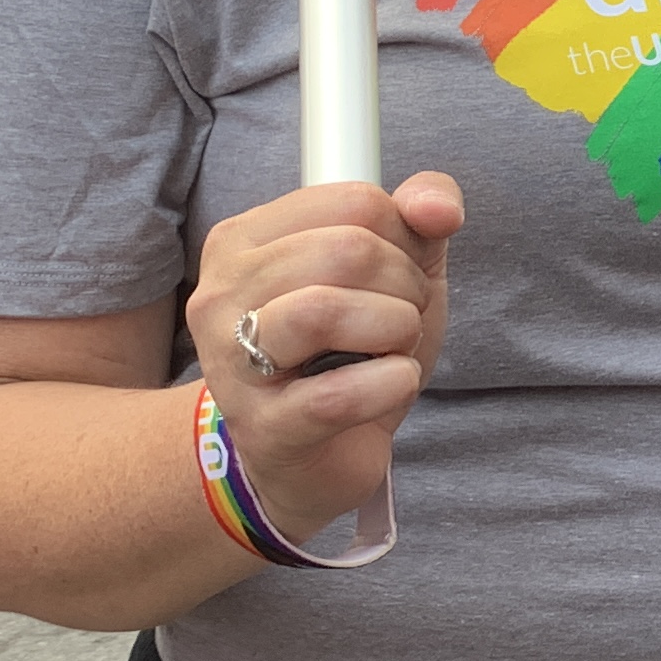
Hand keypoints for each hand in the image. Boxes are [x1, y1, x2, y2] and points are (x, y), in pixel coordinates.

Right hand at [185, 172, 467, 535]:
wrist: (312, 458)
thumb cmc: (348, 354)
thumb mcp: (394, 273)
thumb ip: (419, 219)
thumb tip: (440, 206)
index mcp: (243, 239)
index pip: (354, 201)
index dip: (403, 239)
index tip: (397, 278)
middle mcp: (221, 293)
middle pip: (347, 250)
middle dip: (405, 286)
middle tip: (402, 321)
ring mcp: (232, 363)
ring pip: (323, 312)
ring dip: (395, 328)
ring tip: (397, 350)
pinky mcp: (262, 428)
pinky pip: (336, 396)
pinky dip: (391, 384)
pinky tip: (394, 385)